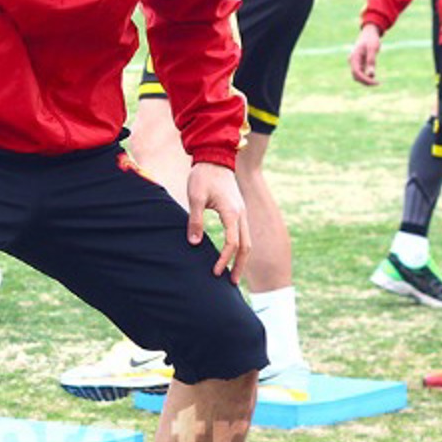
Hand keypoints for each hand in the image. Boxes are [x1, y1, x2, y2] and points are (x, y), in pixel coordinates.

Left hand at [186, 162, 249, 283]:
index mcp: (232, 212)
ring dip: (241, 259)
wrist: (214, 158)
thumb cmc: (203, 176)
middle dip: (239, 265)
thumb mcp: (195, 197)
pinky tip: (232, 256)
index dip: (224, 259)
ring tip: (233, 275)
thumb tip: (194, 244)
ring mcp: (242, 213)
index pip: (232, 242)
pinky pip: (243, 234)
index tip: (214, 271)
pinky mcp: (239, 211)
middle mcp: (241, 214)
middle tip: (232, 283)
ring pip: (247, 241)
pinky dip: (240, 248)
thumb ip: (195, 221)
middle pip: (245, 246)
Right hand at [350, 24, 382, 85]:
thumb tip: (371, 75)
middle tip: (378, 83)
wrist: (369, 32)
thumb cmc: (371, 39)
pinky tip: (374, 76)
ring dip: (366, 80)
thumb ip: (371, 61)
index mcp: (354, 58)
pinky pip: (361, 72)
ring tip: (377, 82)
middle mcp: (352, 61)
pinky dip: (367, 76)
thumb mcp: (373, 48)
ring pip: (358, 76)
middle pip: (356, 76)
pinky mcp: (359, 63)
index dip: (365, 80)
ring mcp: (355, 62)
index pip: (357, 73)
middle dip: (365, 82)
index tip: (375, 82)